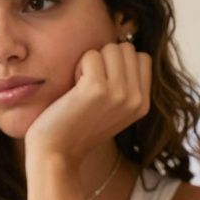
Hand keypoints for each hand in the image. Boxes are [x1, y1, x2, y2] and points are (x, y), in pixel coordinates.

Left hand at [24, 41, 150, 165]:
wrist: (56, 152)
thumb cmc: (76, 125)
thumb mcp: (112, 108)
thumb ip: (125, 83)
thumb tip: (125, 46)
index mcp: (143, 104)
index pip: (141, 57)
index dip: (118, 62)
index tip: (102, 84)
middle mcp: (136, 99)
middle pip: (126, 49)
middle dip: (105, 59)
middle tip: (89, 86)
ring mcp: (120, 93)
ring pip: (111, 48)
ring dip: (92, 61)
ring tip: (81, 87)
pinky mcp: (97, 89)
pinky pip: (91, 55)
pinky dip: (79, 66)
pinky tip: (74, 88)